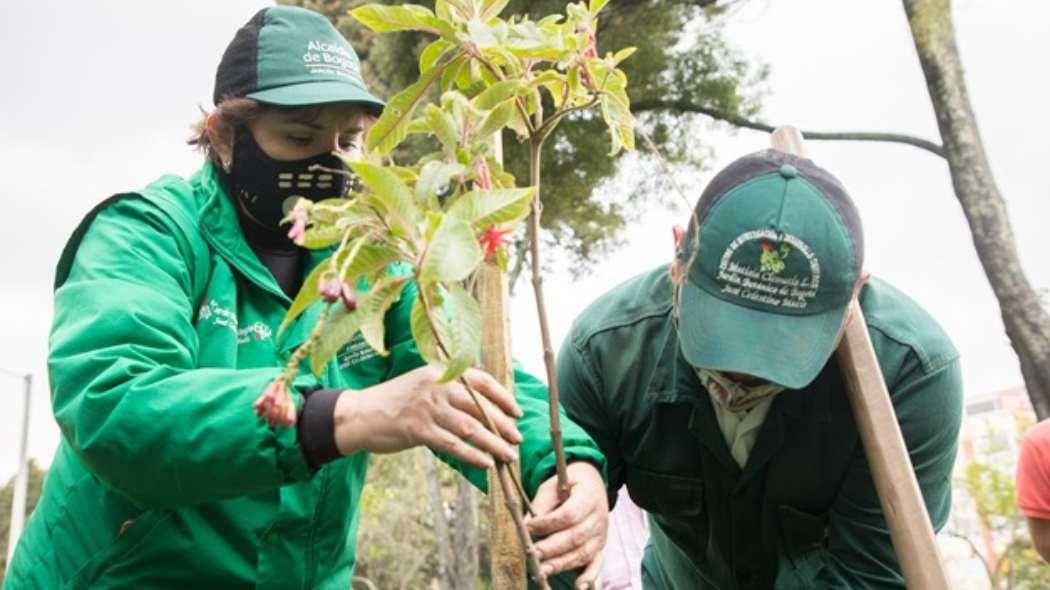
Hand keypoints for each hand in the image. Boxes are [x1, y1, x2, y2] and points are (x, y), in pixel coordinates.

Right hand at [333, 366, 522, 468]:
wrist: (359, 415)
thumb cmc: (395, 401)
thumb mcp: (422, 384)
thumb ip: (449, 389)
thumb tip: (483, 405)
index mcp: (441, 372)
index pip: (481, 381)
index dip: (503, 397)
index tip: (517, 412)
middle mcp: (436, 386)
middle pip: (480, 406)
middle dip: (503, 424)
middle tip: (517, 438)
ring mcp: (427, 408)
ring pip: (470, 427)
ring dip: (493, 443)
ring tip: (509, 455)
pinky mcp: (418, 430)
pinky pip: (453, 444)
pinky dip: (472, 455)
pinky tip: (486, 463)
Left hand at [526, 462, 608, 588]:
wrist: (591, 484)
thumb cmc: (568, 485)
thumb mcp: (553, 486)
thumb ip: (541, 505)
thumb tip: (526, 526)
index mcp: (589, 497)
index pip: (569, 514)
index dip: (548, 523)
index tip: (529, 527)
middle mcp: (599, 518)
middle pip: (576, 536)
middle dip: (552, 548)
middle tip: (532, 553)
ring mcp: (601, 535)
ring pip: (582, 553)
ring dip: (561, 564)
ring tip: (541, 571)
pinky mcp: (600, 547)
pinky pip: (596, 564)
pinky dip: (589, 577)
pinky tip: (578, 586)